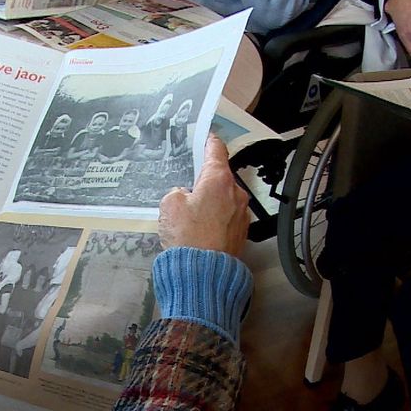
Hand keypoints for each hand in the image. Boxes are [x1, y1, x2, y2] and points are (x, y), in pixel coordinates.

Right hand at [158, 134, 249, 255]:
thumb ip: (177, 192)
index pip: (216, 150)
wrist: (203, 273)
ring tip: (191, 216)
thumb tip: (184, 196)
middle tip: (188, 186)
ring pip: (224, 198)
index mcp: (219, 179)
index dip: (209, 141)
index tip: (206, 137)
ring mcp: (241, 214)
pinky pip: (227, 217)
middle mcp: (235, 193)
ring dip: (210, 202)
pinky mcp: (241, 233)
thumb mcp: (169, 204)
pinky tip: (200, 230)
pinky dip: (215, 219)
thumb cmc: (188, 237)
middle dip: (205, 180)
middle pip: (220, 177)